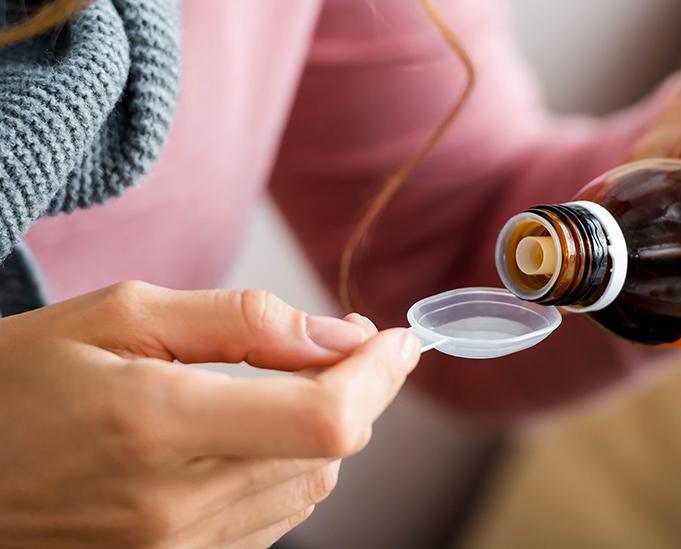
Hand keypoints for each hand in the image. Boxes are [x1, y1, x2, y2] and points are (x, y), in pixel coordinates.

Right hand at [0, 281, 419, 547]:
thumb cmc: (21, 381)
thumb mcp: (119, 317)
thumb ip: (240, 322)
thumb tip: (340, 335)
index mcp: (156, 423)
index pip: (323, 417)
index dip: (378, 376)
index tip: (397, 337)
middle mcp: (173, 504)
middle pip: (330, 452)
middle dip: (352, 391)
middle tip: (329, 345)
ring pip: (310, 487)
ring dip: (321, 431)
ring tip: (278, 386)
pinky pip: (271, 520)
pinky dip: (285, 470)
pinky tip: (249, 436)